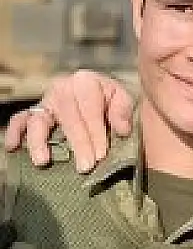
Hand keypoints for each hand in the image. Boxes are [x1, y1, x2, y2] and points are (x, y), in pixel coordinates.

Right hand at [3, 70, 133, 171]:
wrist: (100, 94)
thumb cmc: (111, 100)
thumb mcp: (124, 99)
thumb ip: (123, 111)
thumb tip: (122, 130)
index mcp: (86, 81)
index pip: (90, 109)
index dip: (96, 133)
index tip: (102, 156)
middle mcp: (62, 87)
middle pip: (67, 116)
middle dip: (77, 143)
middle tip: (85, 167)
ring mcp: (45, 99)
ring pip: (38, 119)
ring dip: (39, 141)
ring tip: (43, 162)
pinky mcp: (34, 111)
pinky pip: (19, 120)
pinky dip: (14, 132)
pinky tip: (12, 148)